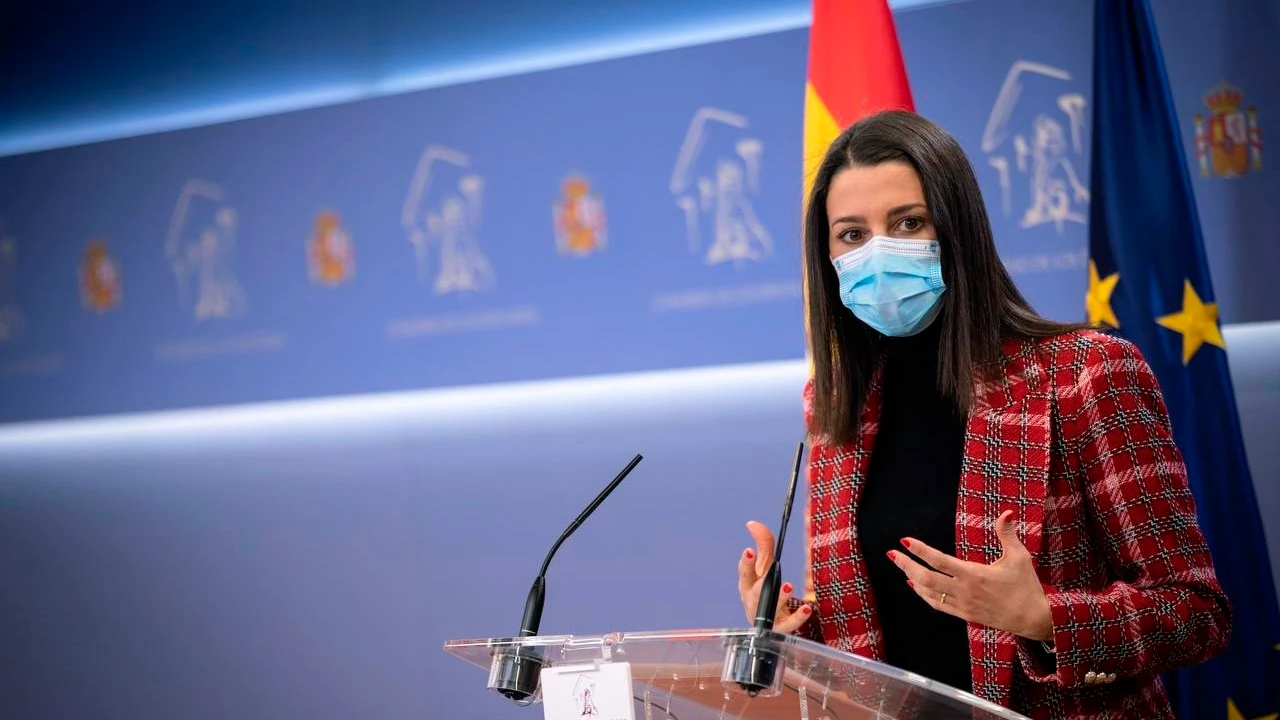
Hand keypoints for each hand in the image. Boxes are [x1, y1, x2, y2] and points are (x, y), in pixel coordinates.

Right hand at [737, 521, 811, 633]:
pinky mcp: (780, 628)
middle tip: (768, 571)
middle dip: (760, 583)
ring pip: (769, 609)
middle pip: (753, 592)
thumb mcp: (765, 567)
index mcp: (747, 585)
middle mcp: (753, 602)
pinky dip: (797, 617)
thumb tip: (752, 524)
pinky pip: (789, 625)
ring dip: (779, 598)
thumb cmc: (764, 591)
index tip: (749, 551)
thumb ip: (763, 544)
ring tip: (788, 586)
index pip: (745, 573)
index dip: (746, 563)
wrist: (770, 624)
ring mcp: (766, 617)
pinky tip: (807, 608)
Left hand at [888, 510, 1052, 641]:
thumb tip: (1006, 512)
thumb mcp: (1019, 557)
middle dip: (906, 565)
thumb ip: (1007, 534)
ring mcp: (963, 605)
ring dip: (912, 578)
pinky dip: (924, 595)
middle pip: (926, 578)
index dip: (920, 550)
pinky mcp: (966, 615)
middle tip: (892, 554)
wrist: (1034, 619)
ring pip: (929, 592)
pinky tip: (917, 586)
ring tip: (901, 566)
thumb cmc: (1027, 586)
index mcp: (974, 575)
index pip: (939, 560)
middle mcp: (964, 591)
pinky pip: (939, 605)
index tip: (905, 540)